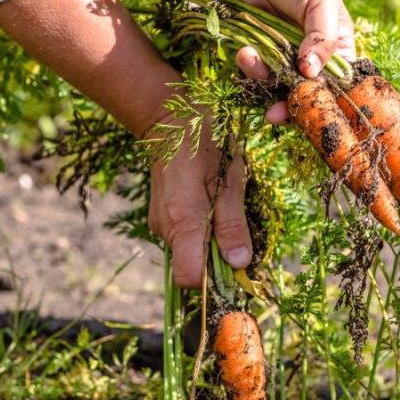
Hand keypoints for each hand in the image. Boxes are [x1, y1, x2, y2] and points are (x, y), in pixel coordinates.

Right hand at [147, 115, 251, 288]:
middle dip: (216, 257)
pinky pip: (183, 236)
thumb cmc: (205, 145)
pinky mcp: (160, 215)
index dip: (213, 279)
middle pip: (191, 265)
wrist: (169, 120)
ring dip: (209, 239)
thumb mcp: (229, 182)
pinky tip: (208, 202)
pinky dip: (199, 229)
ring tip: (221, 205)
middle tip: (234, 223)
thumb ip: (232, 226)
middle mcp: (164, 228)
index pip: (189, 277)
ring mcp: (159, 222)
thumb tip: (239, 263)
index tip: (234, 262)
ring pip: (188, 250)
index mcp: (182, 223)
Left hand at [215, 0, 355, 122]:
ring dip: (263, 82)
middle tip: (277, 113)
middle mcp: (311, 58)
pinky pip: (254, 76)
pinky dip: (249, 69)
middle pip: (307, 95)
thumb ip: (322, 37)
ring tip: (252, 58)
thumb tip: (312, 73)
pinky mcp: (257, 54)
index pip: (338, 85)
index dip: (327, 102)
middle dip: (291, 106)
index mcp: (337, 47)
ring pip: (277, 89)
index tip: (313, 109)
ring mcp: (282, 58)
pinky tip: (244, 51)